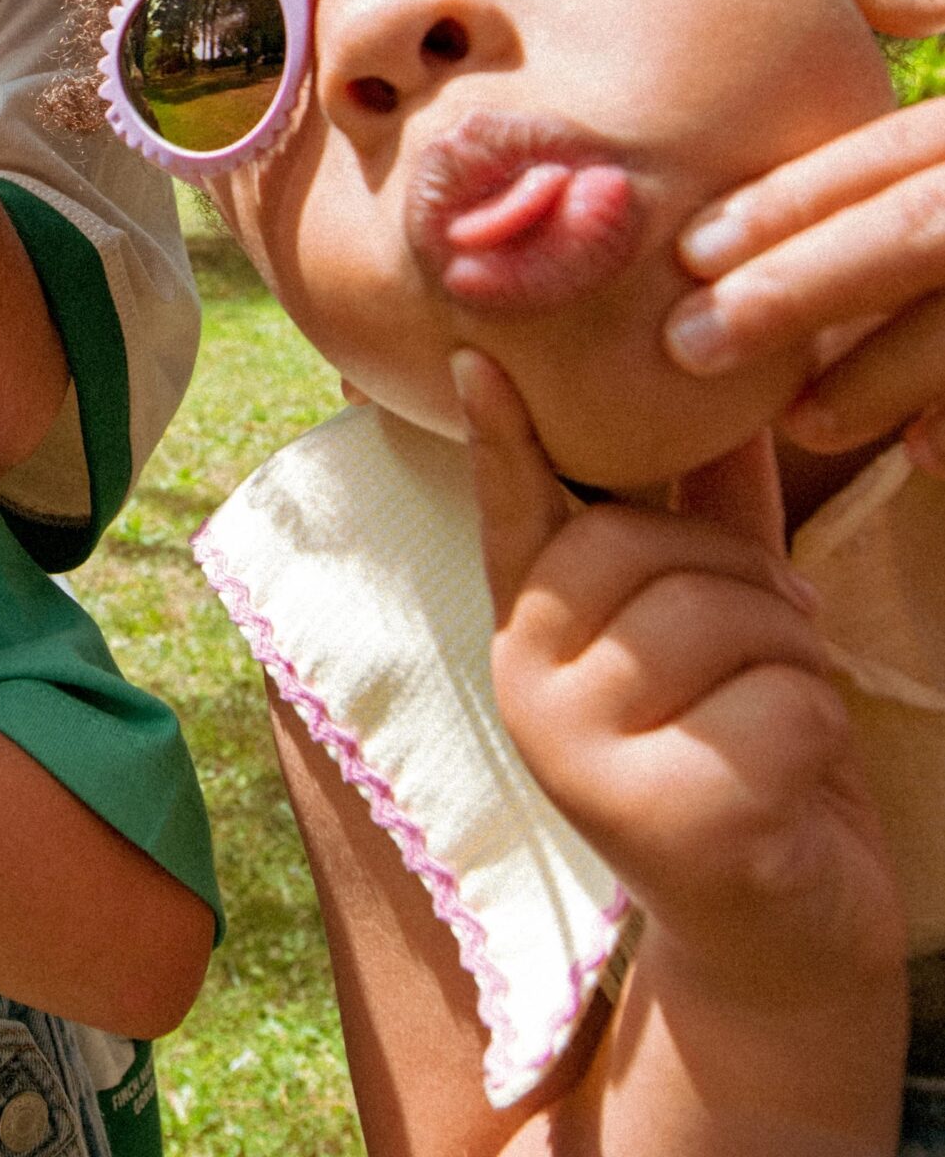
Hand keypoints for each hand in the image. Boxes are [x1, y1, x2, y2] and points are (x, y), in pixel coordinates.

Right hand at [455, 349, 904, 1002]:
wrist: (780, 937)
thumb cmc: (742, 751)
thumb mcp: (716, 624)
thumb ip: (703, 511)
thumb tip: (723, 389)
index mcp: (532, 628)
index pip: (511, 509)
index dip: (498, 432)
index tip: (475, 355)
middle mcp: (524, 688)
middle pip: (640, 544)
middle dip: (746, 576)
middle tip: (777, 635)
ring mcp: (576, 759)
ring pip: (719, 615)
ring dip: (794, 658)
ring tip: (777, 710)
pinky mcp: (656, 821)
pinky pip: (780, 703)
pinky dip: (818, 731)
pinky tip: (789, 783)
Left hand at [665, 100, 944, 464]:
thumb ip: (908, 150)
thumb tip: (776, 180)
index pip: (890, 155)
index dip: (790, 199)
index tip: (690, 251)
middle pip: (921, 226)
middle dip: (800, 285)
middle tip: (688, 344)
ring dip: (879, 373)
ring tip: (798, 421)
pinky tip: (926, 455)